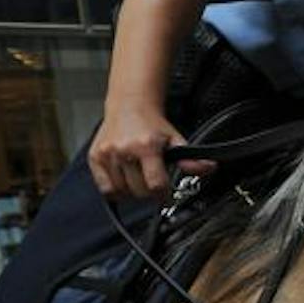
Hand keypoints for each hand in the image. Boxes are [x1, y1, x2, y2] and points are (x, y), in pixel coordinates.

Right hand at [88, 100, 205, 198]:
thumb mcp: (176, 139)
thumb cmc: (152, 124)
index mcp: (146, 146)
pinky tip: (125, 183)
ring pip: (121, 192)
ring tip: (140, 182)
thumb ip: (190, 158)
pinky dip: (115, 192)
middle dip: (150, 194)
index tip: (167, 197)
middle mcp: (124, 150)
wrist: (129, 106)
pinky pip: (104, 188)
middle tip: (154, 186)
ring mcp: (107, 154)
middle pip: (138, 191)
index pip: (155, 184)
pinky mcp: (95, 157)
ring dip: (133, 193)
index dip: (164, 196)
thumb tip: (208, 168)